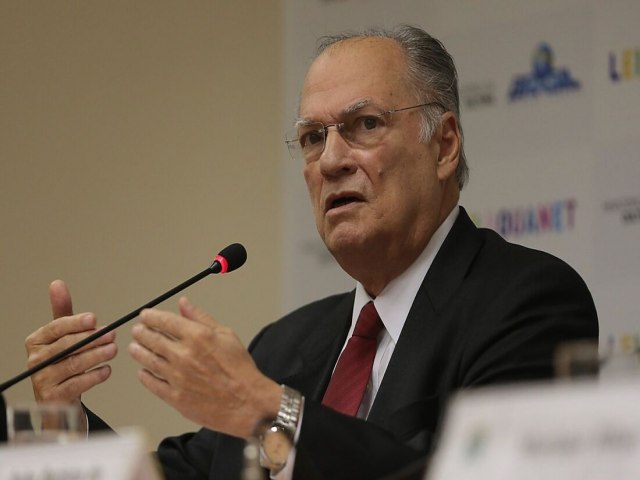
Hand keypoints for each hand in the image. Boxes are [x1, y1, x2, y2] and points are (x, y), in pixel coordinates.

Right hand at [25, 280, 117, 413]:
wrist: (59, 399)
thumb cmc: (62, 363)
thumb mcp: (62, 336)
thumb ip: (63, 312)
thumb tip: (57, 284)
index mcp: (36, 341)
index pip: (56, 328)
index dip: (75, 322)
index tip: (94, 319)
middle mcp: (36, 360)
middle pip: (66, 346)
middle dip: (92, 339)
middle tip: (112, 334)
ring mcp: (43, 380)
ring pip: (73, 364)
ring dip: (96, 355)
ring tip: (113, 349)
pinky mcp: (54, 397)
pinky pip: (77, 384)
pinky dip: (94, 376)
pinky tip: (106, 370)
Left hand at [129, 296, 280, 438]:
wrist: (247, 402)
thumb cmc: (240, 370)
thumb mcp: (226, 335)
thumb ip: (201, 318)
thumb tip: (184, 304)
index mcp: (198, 337)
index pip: (165, 321)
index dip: (151, 316)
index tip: (146, 315)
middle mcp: (184, 355)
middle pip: (152, 339)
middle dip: (141, 332)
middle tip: (137, 330)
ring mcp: (177, 377)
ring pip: (148, 360)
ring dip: (138, 351)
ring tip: (135, 347)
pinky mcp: (175, 397)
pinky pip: (152, 383)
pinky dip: (144, 376)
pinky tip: (143, 371)